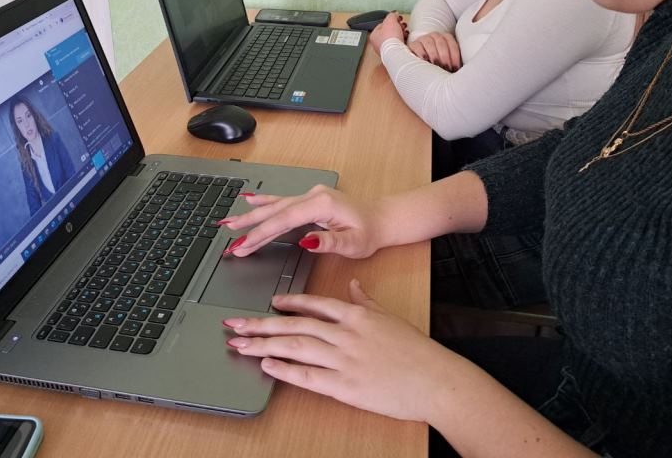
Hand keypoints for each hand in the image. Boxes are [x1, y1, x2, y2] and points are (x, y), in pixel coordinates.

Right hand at [220, 184, 384, 258]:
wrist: (381, 219)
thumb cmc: (369, 232)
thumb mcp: (354, 243)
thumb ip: (329, 242)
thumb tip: (305, 241)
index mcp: (321, 205)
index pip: (284, 220)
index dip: (261, 233)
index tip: (243, 246)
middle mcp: (312, 196)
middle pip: (274, 211)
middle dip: (249, 225)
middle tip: (227, 237)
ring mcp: (310, 196)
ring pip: (275, 206)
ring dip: (251, 215)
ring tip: (228, 222)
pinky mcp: (310, 200)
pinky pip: (282, 201)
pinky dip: (264, 202)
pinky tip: (249, 200)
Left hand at [224, 279, 457, 421]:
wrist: (436, 380)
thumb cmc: (417, 352)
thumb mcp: (390, 318)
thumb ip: (366, 302)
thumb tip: (352, 286)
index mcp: (356, 316)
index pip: (315, 304)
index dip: (289, 303)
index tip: (270, 302)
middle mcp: (345, 334)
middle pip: (295, 325)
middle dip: (262, 323)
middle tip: (236, 323)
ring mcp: (343, 360)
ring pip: (295, 347)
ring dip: (264, 344)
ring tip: (241, 343)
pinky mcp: (344, 386)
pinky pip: (307, 376)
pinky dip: (284, 370)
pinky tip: (267, 365)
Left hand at [368, 12, 407, 53]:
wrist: (397, 52)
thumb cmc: (390, 38)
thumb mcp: (390, 20)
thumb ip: (392, 15)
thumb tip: (394, 14)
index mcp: (373, 35)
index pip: (382, 24)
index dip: (391, 20)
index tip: (397, 18)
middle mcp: (378, 43)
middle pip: (389, 31)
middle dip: (397, 27)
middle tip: (402, 25)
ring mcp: (386, 49)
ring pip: (394, 38)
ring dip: (401, 33)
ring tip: (405, 31)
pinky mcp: (393, 53)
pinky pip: (398, 45)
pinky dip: (403, 41)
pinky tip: (406, 38)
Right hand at [407, 32, 461, 71]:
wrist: (421, 62)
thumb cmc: (439, 64)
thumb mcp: (447, 62)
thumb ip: (453, 63)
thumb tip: (461, 72)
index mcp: (446, 38)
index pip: (452, 44)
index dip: (455, 55)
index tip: (456, 67)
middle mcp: (435, 36)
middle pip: (441, 43)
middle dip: (445, 56)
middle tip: (446, 68)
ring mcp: (423, 39)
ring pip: (429, 43)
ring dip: (434, 54)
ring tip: (436, 65)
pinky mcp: (413, 44)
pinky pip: (417, 46)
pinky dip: (421, 53)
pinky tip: (425, 60)